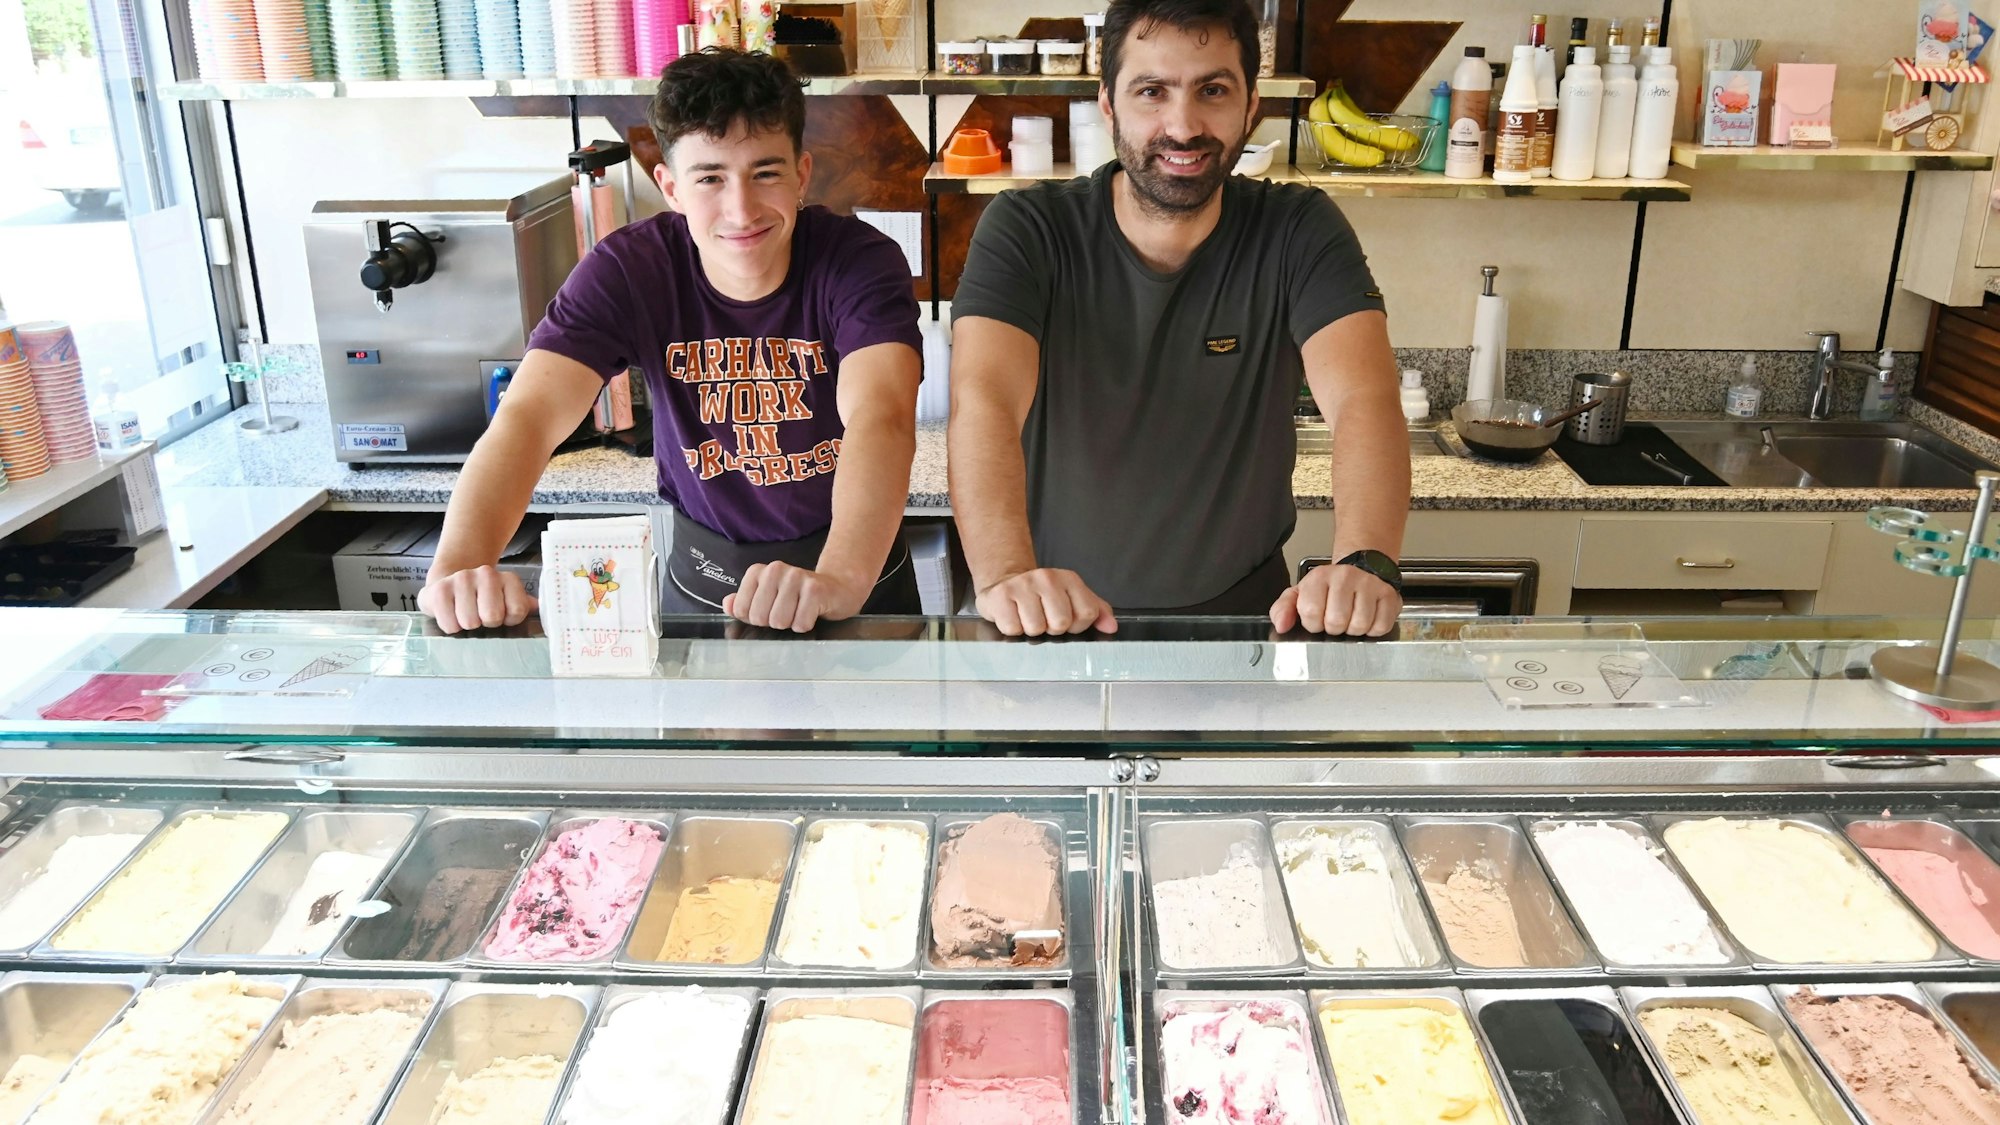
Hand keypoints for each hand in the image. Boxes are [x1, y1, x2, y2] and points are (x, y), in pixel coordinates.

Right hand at [419, 566, 536, 633]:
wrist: (448, 586)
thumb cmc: (481, 600)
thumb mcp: (506, 601)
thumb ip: (523, 605)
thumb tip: (537, 607)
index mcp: (508, 579)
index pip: (517, 609)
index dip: (509, 620)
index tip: (503, 616)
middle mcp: (486, 574)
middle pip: (492, 616)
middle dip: (486, 623)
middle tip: (480, 616)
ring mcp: (462, 579)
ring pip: (470, 621)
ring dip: (467, 624)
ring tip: (464, 614)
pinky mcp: (440, 589)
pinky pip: (450, 624)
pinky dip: (450, 626)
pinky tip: (451, 615)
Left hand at [724, 561, 867, 631]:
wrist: (836, 589)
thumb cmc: (798, 597)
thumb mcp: (767, 597)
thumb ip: (743, 602)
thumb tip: (728, 604)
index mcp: (759, 571)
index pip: (742, 610)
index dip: (756, 618)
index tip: (770, 609)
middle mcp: (776, 569)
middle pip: (759, 618)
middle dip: (774, 622)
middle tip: (788, 611)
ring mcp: (796, 577)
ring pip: (779, 621)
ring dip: (791, 624)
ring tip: (800, 611)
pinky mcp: (815, 589)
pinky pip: (800, 623)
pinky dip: (806, 624)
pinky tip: (812, 612)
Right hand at [976, 569, 1117, 636]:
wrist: (1005, 582)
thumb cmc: (1041, 596)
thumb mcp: (1072, 598)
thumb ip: (1096, 611)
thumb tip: (1111, 627)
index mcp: (1069, 579)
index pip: (1087, 613)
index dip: (1077, 625)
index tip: (1066, 619)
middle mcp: (1047, 578)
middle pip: (1061, 623)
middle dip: (1052, 628)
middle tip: (1043, 618)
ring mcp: (1022, 585)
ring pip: (1036, 629)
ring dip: (1030, 629)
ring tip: (1026, 616)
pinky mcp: (1000, 596)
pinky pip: (1013, 629)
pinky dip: (1012, 628)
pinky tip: (1012, 615)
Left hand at [1269, 562, 1401, 635]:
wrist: (1360, 569)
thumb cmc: (1328, 588)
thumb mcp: (1300, 595)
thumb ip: (1283, 609)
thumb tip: (1282, 625)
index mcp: (1319, 577)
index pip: (1310, 613)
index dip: (1313, 623)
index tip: (1317, 618)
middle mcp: (1345, 576)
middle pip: (1336, 622)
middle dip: (1334, 628)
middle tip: (1336, 618)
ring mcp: (1369, 584)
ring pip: (1359, 625)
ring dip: (1354, 629)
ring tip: (1351, 617)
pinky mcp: (1388, 594)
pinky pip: (1380, 626)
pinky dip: (1373, 629)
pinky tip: (1368, 617)